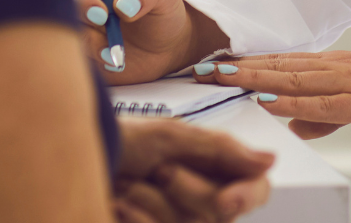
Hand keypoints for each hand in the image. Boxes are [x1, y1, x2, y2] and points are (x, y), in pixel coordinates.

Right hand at [74, 0, 228, 83]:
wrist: (168, 47)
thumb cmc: (162, 11)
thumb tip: (123, 5)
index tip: (102, 12)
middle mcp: (78, 7)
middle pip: (56, 10)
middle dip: (79, 23)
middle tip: (106, 29)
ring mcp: (78, 34)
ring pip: (64, 41)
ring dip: (90, 49)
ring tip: (117, 53)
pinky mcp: (82, 60)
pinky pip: (72, 66)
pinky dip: (91, 67)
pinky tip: (114, 65)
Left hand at [114, 119, 273, 222]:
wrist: (79, 155)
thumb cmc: (124, 139)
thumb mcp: (173, 136)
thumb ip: (222, 150)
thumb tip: (270, 160)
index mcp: (215, 165)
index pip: (256, 187)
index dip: (247, 196)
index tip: (225, 200)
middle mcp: (203, 195)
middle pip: (222, 213)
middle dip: (187, 191)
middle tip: (161, 170)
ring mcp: (178, 219)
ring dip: (153, 204)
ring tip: (129, 184)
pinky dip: (138, 220)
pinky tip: (119, 204)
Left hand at [194, 50, 350, 140]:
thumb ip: (324, 115)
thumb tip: (292, 124)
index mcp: (331, 66)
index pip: (280, 62)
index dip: (246, 63)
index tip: (215, 64)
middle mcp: (333, 67)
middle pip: (277, 65)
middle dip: (238, 68)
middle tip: (202, 68)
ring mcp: (346, 81)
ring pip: (291, 78)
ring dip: (254, 77)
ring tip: (222, 77)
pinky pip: (320, 102)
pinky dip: (290, 101)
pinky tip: (268, 101)